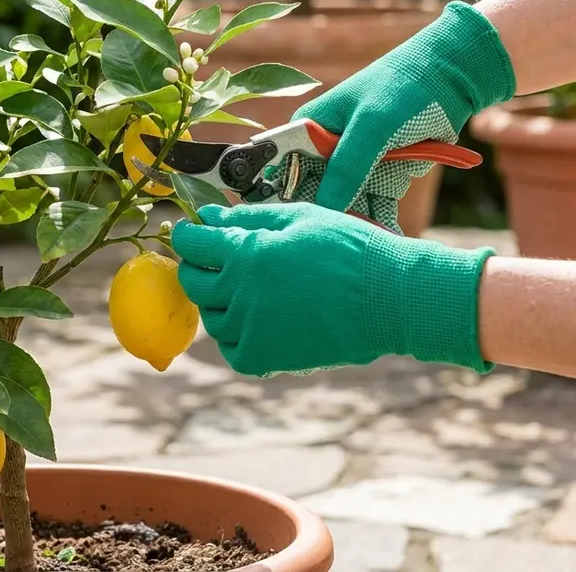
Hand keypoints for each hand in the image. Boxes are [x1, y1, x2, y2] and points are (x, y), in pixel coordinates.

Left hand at [171, 203, 494, 376]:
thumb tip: (210, 217)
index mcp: (245, 253)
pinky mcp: (263, 358)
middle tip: (214, 260)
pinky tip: (257, 320)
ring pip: (211, 317)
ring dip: (218, 302)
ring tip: (247, 290)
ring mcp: (248, 329)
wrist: (389, 298)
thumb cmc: (349, 249)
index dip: (187, 235)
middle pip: (192, 282)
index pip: (192, 243)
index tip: (191, 233)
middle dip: (196, 267)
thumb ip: (249, 217)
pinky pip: (231, 348)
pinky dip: (236, 335)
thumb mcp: (299, 218)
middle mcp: (239, 293)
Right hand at [286, 1, 515, 230]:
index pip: (285, 171)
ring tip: (369, 244)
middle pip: (316, 195)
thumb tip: (323, 210)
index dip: (288, 200)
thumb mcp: (370, 128)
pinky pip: (374, 205)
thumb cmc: (403, 88)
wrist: (453, 79)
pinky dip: (382, 221)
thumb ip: (345, 169)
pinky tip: (388, 238)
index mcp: (309, 129)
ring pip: (346, 205)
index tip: (299, 228)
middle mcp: (327, 149)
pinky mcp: (381, 174)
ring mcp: (355, 164)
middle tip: (343, 241)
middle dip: (331, 218)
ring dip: (359, 224)